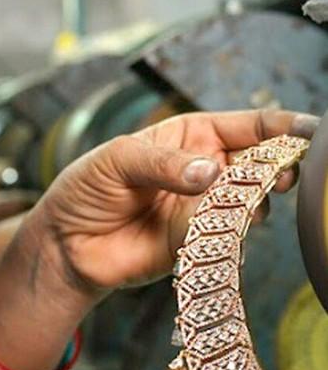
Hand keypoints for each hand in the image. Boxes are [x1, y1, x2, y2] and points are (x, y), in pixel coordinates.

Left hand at [20, 108, 315, 300]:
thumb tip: (208, 173)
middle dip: (280, 166)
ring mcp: (206, 208)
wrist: (65, 244)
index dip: (281, 126)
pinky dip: (233, 235)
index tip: (311, 131)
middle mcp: (207, 169)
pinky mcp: (200, 243)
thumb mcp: (117, 160)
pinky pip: (230, 237)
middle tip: (284, 174)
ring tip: (242, 204)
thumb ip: (163, 163)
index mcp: (191, 135)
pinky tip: (222, 232)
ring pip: (252, 202)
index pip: (248, 125)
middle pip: (261, 163)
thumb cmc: (86, 190)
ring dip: (255, 202)